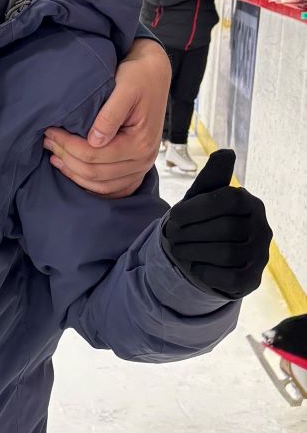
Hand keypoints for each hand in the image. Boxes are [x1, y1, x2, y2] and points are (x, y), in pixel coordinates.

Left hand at [43, 37, 166, 196]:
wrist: (154, 75)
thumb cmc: (140, 77)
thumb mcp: (125, 88)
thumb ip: (110, 115)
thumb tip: (94, 141)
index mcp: (141, 143)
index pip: (94, 155)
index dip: (68, 145)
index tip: (51, 131)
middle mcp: (143, 160)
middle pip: (95, 172)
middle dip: (66, 158)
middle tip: (47, 141)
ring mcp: (140, 167)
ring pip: (100, 185)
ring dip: (73, 173)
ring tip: (54, 156)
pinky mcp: (135, 168)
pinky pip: (110, 188)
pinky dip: (89, 183)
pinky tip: (72, 170)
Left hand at [161, 149, 271, 300]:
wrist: (204, 258)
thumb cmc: (202, 222)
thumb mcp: (201, 198)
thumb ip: (211, 177)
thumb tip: (226, 153)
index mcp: (250, 203)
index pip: (228, 199)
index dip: (197, 208)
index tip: (173, 216)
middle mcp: (262, 228)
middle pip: (225, 229)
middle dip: (190, 233)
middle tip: (171, 235)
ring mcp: (260, 255)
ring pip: (226, 254)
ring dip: (194, 252)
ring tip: (178, 249)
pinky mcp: (252, 279)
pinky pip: (230, 278)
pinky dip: (206, 272)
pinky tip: (194, 266)